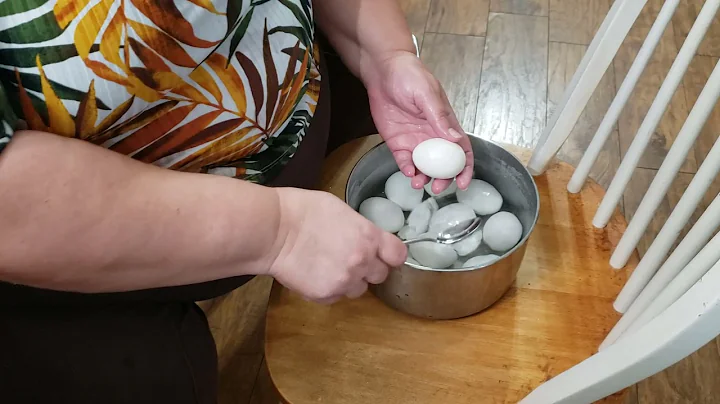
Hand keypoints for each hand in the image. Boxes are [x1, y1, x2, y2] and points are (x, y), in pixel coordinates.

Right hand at [267, 188, 406, 303]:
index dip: (391, 255)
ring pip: (358, 289)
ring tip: (328, 266)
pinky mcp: (325, 295)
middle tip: (350, 258)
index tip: (384, 254)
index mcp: (369, 237)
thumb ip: (360, 228)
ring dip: (349, 280)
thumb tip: (366, 238)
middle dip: (368, 268)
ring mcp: (344, 281)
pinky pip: (336, 296)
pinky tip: (314, 273)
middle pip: (380, 275)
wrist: (273, 231)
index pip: (398, 255)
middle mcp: (362, 262)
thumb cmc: (302, 211)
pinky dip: (329, 288)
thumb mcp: (341, 210)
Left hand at [363, 51, 473, 192]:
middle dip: (443, 179)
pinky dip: (407, 169)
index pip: (461, 150)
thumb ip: (440, 117)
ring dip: (424, 178)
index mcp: (445, 124)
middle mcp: (432, 136)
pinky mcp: (397, 142)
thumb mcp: (427, 94)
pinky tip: (407, 171)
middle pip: (443, 164)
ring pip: (424, 167)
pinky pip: (404, 161)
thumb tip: (456, 138)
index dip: (465, 168)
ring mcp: (415, 140)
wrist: (383, 70)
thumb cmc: (409, 75)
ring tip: (418, 182)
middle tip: (437, 188)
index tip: (463, 182)